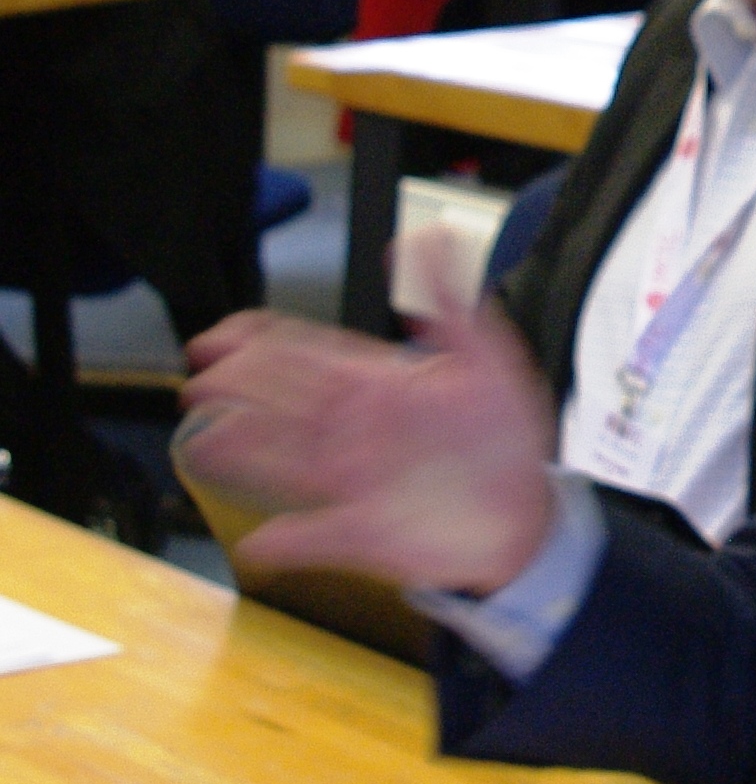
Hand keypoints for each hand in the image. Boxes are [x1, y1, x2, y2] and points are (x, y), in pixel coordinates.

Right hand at [179, 291, 558, 591]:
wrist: (528, 512)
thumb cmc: (502, 438)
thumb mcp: (488, 360)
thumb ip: (452, 302)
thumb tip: (425, 238)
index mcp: (375, 385)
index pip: (302, 352)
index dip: (256, 341)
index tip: (217, 338)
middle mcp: (352, 430)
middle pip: (278, 400)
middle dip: (236, 387)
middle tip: (199, 382)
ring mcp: (352, 481)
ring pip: (280, 461)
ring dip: (241, 451)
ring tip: (204, 440)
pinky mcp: (363, 532)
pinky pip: (312, 537)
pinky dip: (284, 543)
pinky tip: (260, 545)